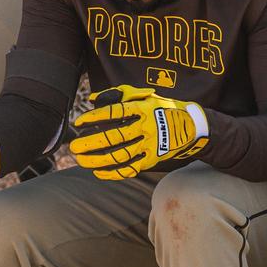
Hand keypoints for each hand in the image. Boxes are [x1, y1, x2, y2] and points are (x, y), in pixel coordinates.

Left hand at [69, 85, 209, 178]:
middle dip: (91, 143)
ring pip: (120, 155)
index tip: (79, 122)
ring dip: (98, 160)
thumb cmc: (164, 108)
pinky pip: (130, 168)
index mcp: (144, 109)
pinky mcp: (153, 159)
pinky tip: (98, 172)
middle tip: (74, 146)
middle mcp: (147, 127)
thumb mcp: (146, 96)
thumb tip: (94, 98)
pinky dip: (113, 173)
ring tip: (81, 160)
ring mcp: (150, 145)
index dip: (95, 117)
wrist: (192, 126)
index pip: (115, 112)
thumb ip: (120, 94)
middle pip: (114, 137)